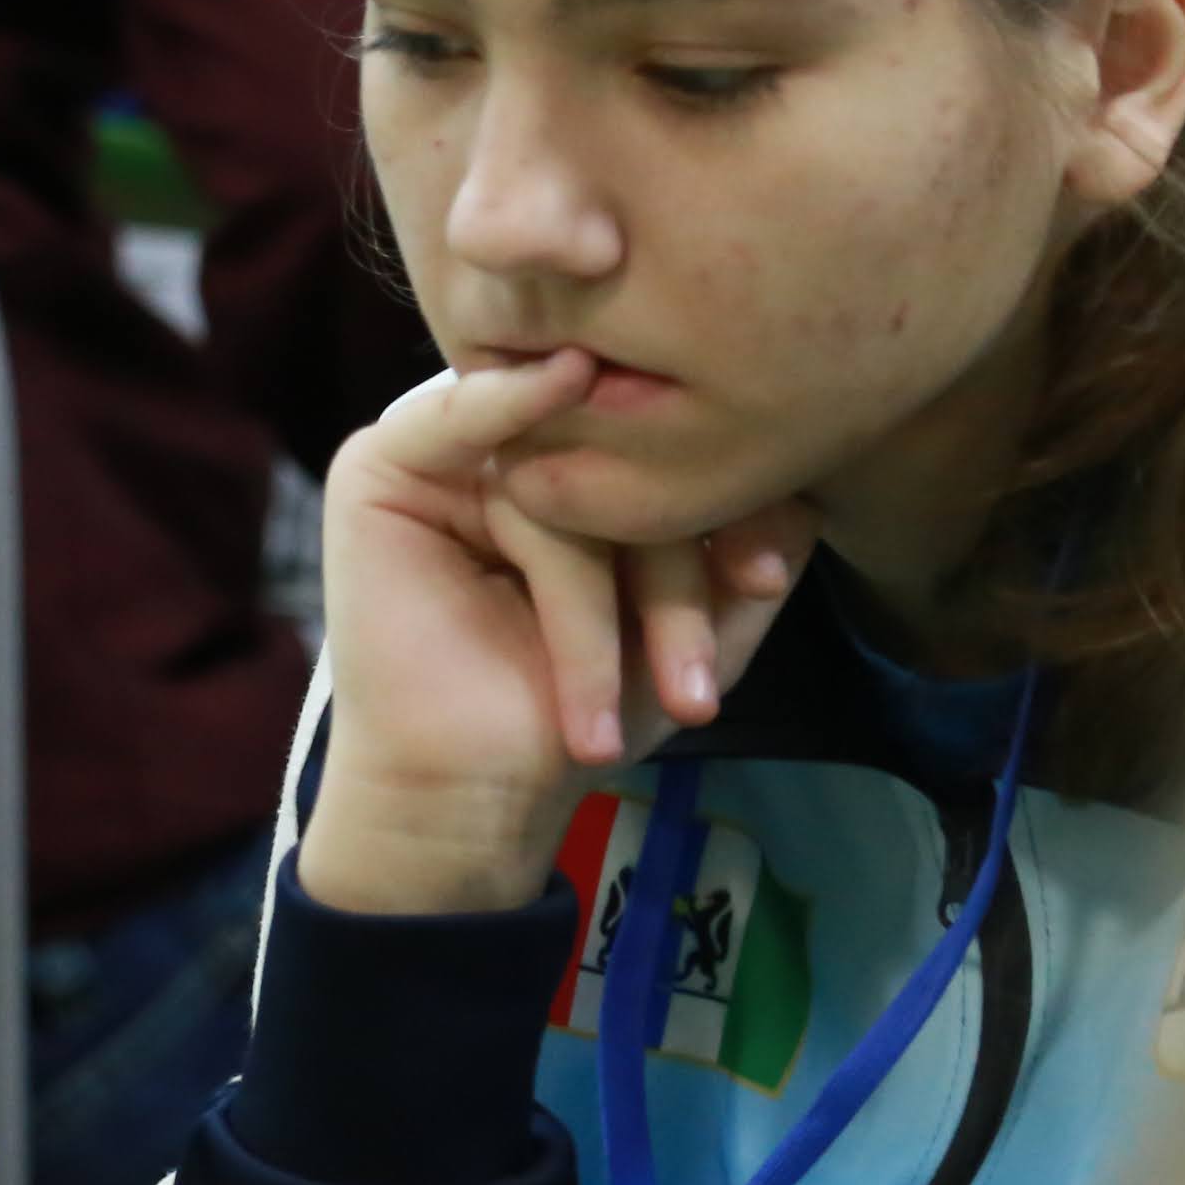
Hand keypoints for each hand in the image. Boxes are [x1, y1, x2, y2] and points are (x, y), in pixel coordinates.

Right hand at [296, 353, 818, 915]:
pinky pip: (456, 417)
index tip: (763, 584)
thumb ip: (751, 543)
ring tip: (645, 702)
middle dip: (671, 569)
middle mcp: (517, 443)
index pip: (662, 440)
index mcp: (585, 463)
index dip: (723, 500)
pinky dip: (507, 404)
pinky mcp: (383, 465)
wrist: (482, 800)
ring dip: (603, 607)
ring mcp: (448, 449)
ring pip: (555, 479)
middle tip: (698, 679)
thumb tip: (802, 470)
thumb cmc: (582, 713)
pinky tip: (561, 384)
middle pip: (613, 455)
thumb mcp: (694, 627)